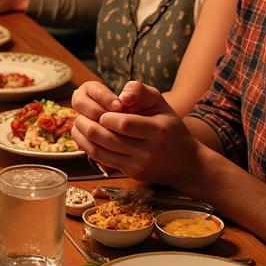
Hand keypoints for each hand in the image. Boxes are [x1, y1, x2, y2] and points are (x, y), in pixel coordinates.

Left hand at [71, 80, 199, 185]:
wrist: (187, 164)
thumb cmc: (172, 129)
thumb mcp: (162, 104)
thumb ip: (141, 91)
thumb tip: (121, 95)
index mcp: (158, 130)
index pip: (124, 124)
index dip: (106, 117)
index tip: (101, 112)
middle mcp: (149, 150)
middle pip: (108, 138)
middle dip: (88, 125)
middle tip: (80, 116)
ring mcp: (139, 164)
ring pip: (101, 152)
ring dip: (84, 137)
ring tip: (78, 125)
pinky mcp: (132, 173)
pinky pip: (103, 161)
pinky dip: (89, 148)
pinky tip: (83, 138)